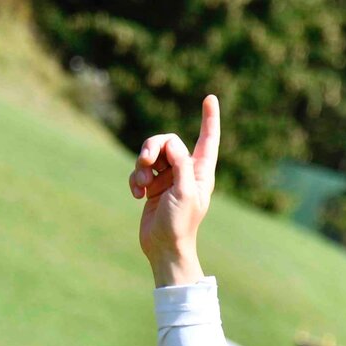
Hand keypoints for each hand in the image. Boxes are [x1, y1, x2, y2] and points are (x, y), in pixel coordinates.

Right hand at [130, 95, 219, 286]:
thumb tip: (173, 146)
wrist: (164, 247)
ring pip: (150, 154)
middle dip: (152, 147)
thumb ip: (181, 165)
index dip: (209, 119)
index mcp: (200, 172)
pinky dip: (135, 180)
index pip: (207, 140)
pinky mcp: (152, 186)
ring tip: (141, 186)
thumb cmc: (180, 224)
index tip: (210, 98)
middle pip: (168, 141)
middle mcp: (186, 172)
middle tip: (145, 162)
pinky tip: (136, 196)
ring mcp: (168, 178)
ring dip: (141, 167)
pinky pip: (139, 170)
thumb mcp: (185, 193)